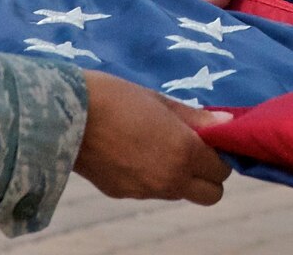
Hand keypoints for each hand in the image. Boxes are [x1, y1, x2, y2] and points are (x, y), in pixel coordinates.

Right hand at [75, 71, 231, 204]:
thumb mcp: (159, 101)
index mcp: (183, 153)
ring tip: (155, 144)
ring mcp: (146, 191)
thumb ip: (195, 119)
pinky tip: (131, 151)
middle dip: (208, 175)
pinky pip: (151, 190)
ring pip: (180, 192)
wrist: (65, 116)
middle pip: (211, 195)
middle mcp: (169, 179)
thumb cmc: (116, 98)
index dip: (219, 154)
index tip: (207, 139)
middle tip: (192, 150)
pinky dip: (150, 176)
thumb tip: (226, 124)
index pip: (222, 169)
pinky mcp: (123, 194)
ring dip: (179, 175)